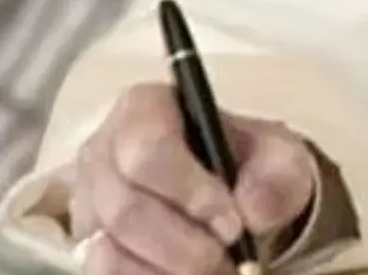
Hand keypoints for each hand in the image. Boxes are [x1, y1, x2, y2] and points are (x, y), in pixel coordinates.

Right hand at [70, 83, 317, 274]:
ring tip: (216, 268)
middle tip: (228, 257)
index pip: (148, 149)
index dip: (190, 192)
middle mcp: (103, 152)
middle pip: (125, 208)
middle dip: (184, 244)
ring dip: (170, 270)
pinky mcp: (87, 245)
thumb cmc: (249, 164)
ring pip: (109, 250)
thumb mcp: (280, 158)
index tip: (232, 224)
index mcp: (145, 109)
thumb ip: (276, 177)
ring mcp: (88, 202)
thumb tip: (252, 209)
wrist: (236, 194)